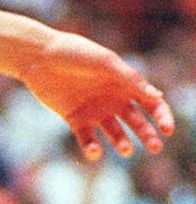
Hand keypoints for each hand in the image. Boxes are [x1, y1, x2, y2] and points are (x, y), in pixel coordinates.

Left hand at [18, 30, 173, 159]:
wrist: (37, 55)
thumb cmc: (72, 52)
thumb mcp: (104, 61)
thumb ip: (130, 79)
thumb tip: (158, 96)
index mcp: (122, 83)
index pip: (150, 103)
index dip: (162, 117)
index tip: (167, 129)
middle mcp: (111, 99)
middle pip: (137, 123)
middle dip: (148, 136)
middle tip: (154, 146)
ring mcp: (94, 110)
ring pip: (116, 134)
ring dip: (123, 144)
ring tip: (125, 148)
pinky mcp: (74, 118)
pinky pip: (87, 139)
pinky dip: (92, 148)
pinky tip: (94, 150)